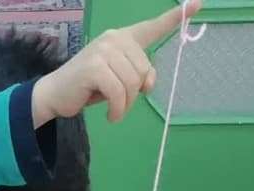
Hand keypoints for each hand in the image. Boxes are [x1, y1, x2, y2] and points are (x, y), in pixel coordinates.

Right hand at [31, 0, 201, 125]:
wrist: (56, 95)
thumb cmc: (88, 87)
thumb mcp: (118, 80)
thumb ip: (138, 76)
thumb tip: (149, 83)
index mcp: (122, 38)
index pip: (152, 27)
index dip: (176, 17)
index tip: (197, 4)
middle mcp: (114, 38)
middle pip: (144, 69)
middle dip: (135, 93)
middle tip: (119, 103)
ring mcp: (104, 50)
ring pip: (133, 83)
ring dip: (126, 104)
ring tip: (114, 110)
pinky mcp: (95, 67)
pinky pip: (120, 92)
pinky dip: (118, 110)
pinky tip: (111, 116)